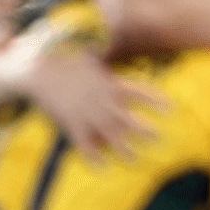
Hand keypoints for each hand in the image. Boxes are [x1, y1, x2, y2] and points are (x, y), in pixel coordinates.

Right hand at [21, 46, 166, 161]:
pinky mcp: (73, 125)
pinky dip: (93, 157)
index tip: (170, 109)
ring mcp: (89, 115)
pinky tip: (101, 167)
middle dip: (145, 131)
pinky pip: (85, 146)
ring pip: (111, 137)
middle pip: (129, 120)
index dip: (156, 101)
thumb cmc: (62, 58)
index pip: (140, 93)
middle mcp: (104, 102)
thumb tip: (110, 42)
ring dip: (124, 149)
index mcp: (110, 84)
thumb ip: (102, 55)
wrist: (39, 70)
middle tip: (158, 138)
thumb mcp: (88, 55)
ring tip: (134, 159)